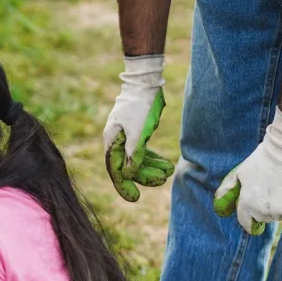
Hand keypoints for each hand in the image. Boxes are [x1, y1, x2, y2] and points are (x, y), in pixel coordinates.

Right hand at [103, 56, 174, 201]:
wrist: (145, 82)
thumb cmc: (140, 105)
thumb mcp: (138, 131)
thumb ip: (133, 153)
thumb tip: (128, 174)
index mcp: (112, 140)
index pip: (115, 168)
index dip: (124, 185)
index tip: (135, 198)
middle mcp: (116, 140)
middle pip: (127, 165)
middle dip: (144, 174)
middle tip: (162, 180)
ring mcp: (125, 136)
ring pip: (136, 159)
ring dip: (151, 166)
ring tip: (169, 171)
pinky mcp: (135, 132)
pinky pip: (142, 150)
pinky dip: (153, 158)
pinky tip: (165, 163)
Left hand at [213, 108, 281, 234]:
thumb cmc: (263, 159)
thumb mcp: (241, 172)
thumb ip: (229, 188)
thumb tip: (218, 200)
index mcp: (247, 205)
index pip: (245, 222)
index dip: (249, 217)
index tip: (253, 212)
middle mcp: (264, 214)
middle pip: (263, 217)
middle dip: (265, 208)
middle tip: (272, 190)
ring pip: (281, 216)